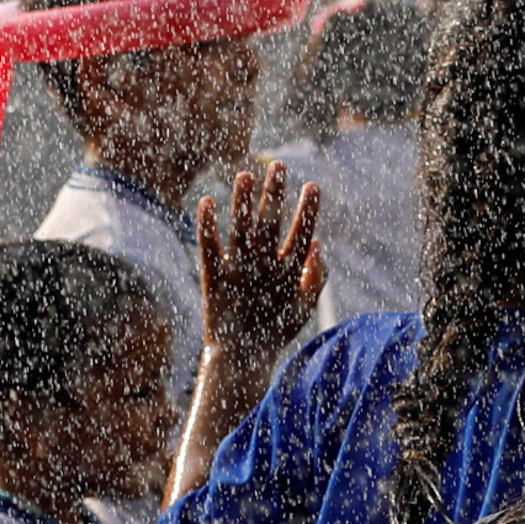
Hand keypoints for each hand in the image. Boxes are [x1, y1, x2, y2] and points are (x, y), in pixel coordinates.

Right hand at [195, 156, 323, 368]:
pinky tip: (206, 205)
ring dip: (242, 203)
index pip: (300, 231)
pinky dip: (207, 227)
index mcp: (287, 265)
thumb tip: (318, 245)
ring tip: (245, 177)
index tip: (314, 186)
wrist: (243, 357)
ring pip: (241, 228)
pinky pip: (209, 247)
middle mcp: (263, 259)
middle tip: (279, 166)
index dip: (307, 210)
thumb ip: (314, 278)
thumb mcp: (303, 307)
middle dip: (274, 194)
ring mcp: (238, 264)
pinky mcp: (214, 274)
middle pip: (269, 221)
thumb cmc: (275, 332)